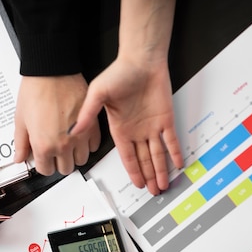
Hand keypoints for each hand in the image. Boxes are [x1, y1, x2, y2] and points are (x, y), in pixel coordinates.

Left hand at [13, 74, 100, 174]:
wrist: (53, 71)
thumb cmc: (36, 90)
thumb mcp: (21, 119)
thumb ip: (21, 143)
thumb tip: (20, 157)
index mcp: (44, 145)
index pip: (46, 170)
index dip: (43, 164)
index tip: (42, 157)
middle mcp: (64, 144)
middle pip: (66, 169)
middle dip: (59, 162)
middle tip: (54, 151)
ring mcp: (80, 136)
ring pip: (81, 160)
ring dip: (74, 155)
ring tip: (67, 144)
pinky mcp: (92, 125)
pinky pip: (93, 146)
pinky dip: (87, 144)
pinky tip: (79, 136)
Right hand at [72, 58, 182, 194]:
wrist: (141, 59)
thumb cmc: (118, 73)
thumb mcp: (97, 95)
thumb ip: (87, 115)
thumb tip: (73, 132)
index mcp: (120, 129)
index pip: (127, 157)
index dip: (133, 172)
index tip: (137, 185)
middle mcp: (137, 131)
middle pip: (144, 160)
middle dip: (148, 177)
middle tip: (153, 192)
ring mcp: (152, 126)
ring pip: (158, 154)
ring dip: (161, 170)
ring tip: (163, 186)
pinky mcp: (166, 118)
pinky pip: (171, 140)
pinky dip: (175, 153)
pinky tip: (178, 165)